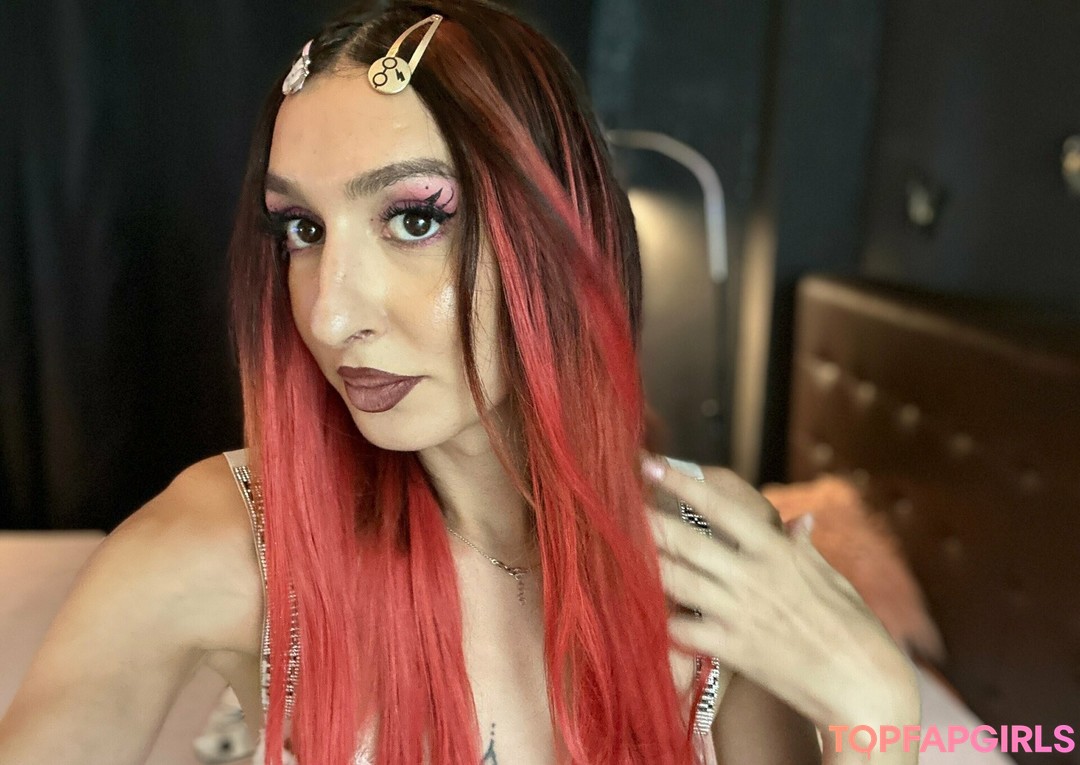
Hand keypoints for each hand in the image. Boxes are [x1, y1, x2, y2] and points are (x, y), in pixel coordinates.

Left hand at [641, 454, 919, 740]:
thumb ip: (804, 550)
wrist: (865, 688)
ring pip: (674, 580)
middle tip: (613, 500)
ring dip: (643, 563)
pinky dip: (661, 619)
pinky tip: (642, 610)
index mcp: (777, 551)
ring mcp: (739, 613)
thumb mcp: (832, 579)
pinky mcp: (732, 649)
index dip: (680, 482)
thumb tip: (802, 520)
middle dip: (645, 518)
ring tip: (614, 546)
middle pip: (683, 540)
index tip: (650, 463)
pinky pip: (682, 629)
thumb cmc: (855, 629)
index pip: (719, 506)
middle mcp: (752, 577)